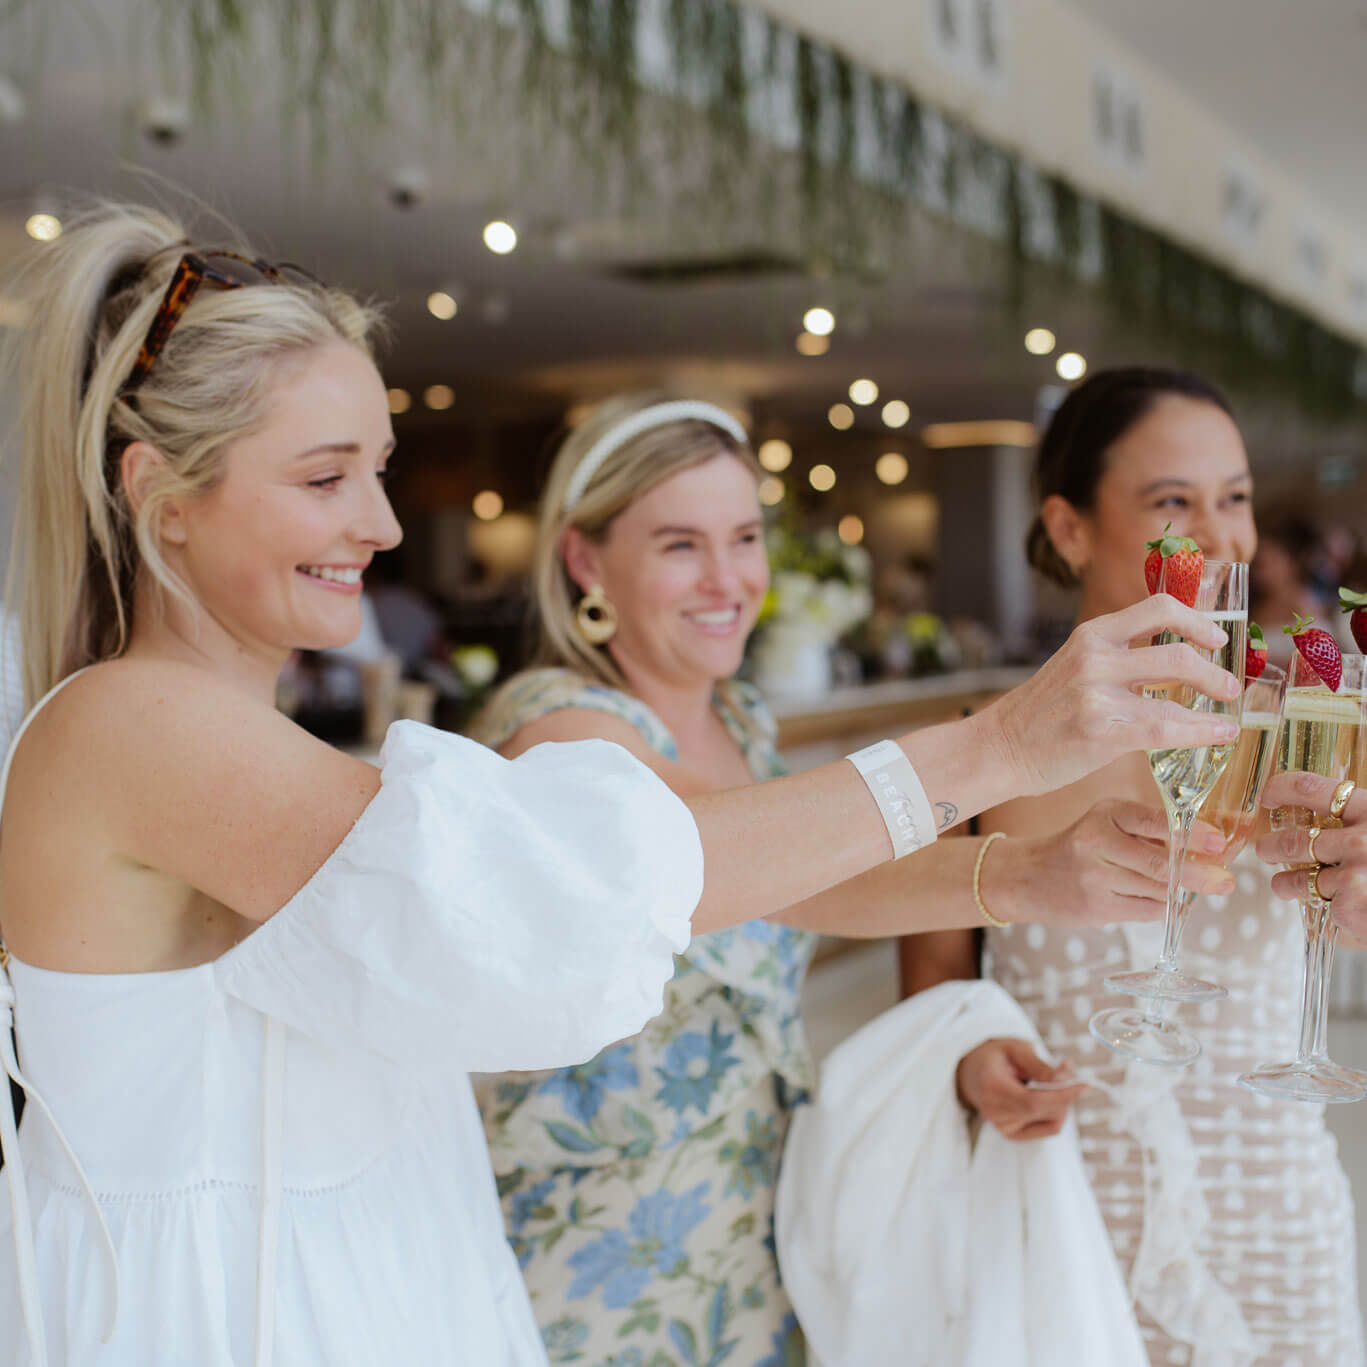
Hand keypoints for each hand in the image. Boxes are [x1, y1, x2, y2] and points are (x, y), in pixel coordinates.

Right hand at [955, 1038, 1086, 1139]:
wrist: (972, 1073)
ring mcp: (1004, 1128)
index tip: (1084, 1084)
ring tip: (1048, 1083)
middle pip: (1047, 1112)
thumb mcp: (1016, 1049)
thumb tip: (1067, 1079)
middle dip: (1065, 1094)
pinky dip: (1055, 1113)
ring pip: (1053, 1123)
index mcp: (992, 1088)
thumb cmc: (996, 1056)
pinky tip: (1044, 1097)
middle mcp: (996, 1114)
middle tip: (1064, 1071)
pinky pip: (1048, 1129)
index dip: (1063, 1096)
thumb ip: (1041, 1066)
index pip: (1033, 1102)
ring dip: (1061, 1104)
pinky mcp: (1013, 1135)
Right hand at [981, 595, 1239, 796]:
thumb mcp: (1077, 666)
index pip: (1159, 608)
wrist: (1000, 747)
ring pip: (1174, 697)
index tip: (1216, 638)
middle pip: (1176, 653)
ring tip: (1228, 716)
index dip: (1197, 620)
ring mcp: (1095, 695)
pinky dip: (1200, 732)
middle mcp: (1094, 658)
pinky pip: (1164, 731)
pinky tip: (1218, 735)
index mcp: (1092, 635)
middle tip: (1229, 686)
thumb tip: (1177, 659)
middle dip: (1214, 671)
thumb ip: (1119, 657)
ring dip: (1212, 708)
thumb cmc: (1044, 711)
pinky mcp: (1099, 732)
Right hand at [991, 800, 1231, 927]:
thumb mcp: (1106, 823)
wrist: (1027, 877)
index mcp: (1105, 813)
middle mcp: (1097, 842)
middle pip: (1159, 864)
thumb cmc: (1077, 847)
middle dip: (1198, 874)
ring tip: (1197, 889)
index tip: (1218, 842)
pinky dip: (1162, 907)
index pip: (1155, 821)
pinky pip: (1145, 911)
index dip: (1191, 834)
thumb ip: (1147, 831)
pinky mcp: (1095, 907)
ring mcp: (1094, 878)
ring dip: (1181, 893)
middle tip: (1226, 881)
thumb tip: (1206, 847)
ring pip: (1156, 890)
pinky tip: (1164, 902)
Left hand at [1256, 772, 1366, 938]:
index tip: (1268, 796)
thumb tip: (1326, 811)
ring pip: (1300, 879)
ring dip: (1287, 883)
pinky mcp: (1350, 910)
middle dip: (1274, 846)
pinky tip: (1344, 914)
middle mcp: (1360, 841)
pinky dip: (1330, 913)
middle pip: (1296, 839)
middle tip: (1266, 849)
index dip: (1281, 789)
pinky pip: (1325, 909)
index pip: (1310, 789)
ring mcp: (1354, 877)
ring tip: (1284, 884)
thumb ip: (1363, 818)